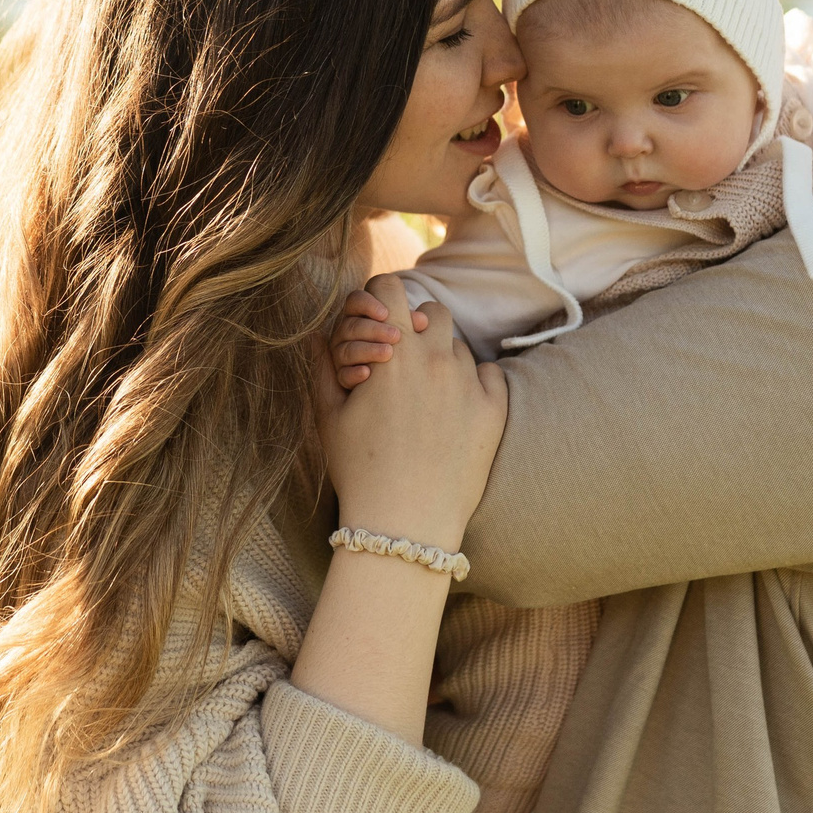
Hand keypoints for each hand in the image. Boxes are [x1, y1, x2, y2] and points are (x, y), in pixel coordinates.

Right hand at [314, 273, 505, 552]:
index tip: (377, 322)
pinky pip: (489, 373)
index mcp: (391, 354)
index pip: (389, 289)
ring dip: (443, 355)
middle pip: (431, 311)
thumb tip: (317, 333)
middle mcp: (434, 359)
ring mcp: (469, 383)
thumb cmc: (360, 471)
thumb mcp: (329, 417)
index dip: (378, 299)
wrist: (406, 523)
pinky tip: (455, 408)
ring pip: (459, 344)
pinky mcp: (494, 409)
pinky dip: (474, 381)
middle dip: (415, 326)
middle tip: (401, 360)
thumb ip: (323, 365)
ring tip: (426, 392)